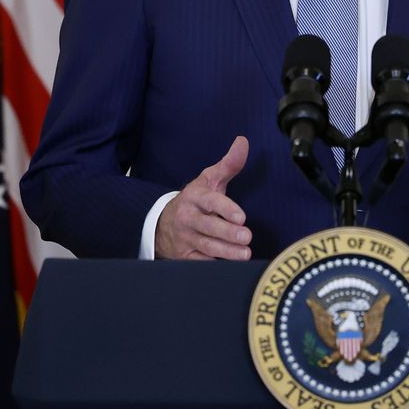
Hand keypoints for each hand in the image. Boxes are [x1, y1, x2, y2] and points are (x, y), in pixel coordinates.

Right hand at [155, 136, 252, 259]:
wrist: (161, 224)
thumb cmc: (195, 200)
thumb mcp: (209, 180)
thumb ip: (229, 164)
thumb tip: (243, 142)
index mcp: (195, 197)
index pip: (210, 202)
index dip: (225, 209)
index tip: (241, 216)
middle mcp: (187, 218)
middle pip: (208, 227)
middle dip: (228, 233)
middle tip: (246, 237)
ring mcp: (185, 239)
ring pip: (206, 246)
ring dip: (226, 252)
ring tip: (245, 254)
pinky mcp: (185, 257)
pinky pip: (200, 263)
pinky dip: (214, 265)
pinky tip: (231, 266)